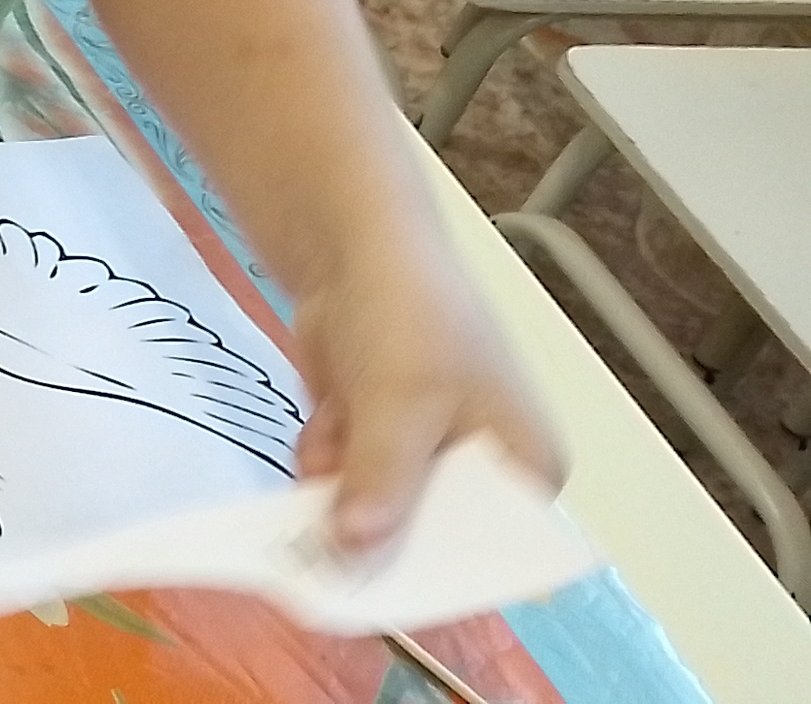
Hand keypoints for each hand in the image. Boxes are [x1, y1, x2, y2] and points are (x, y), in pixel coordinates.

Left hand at [288, 236, 562, 554]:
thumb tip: (359, 549)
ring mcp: (425, 462)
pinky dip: (324, 460)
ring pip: (372, 517)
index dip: (441, 579)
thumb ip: (383, 481)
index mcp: (526, 471)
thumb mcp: (402, 406)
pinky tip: (326, 421)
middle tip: (322, 551)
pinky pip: (342, 486)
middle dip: (374, 539)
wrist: (355, 252)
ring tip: (337, 437)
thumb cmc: (411, 319)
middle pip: (426, 542)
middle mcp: (481, 478)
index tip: (383, 597)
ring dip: (339, 490)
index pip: (495, 553)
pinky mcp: (376, 446)